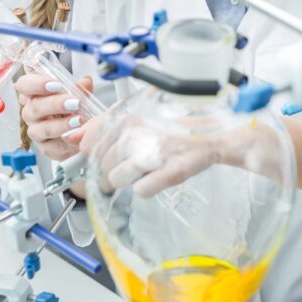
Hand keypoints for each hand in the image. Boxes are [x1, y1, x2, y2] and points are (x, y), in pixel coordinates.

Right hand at [16, 72, 93, 161]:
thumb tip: (86, 82)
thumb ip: (79, 88)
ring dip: (61, 125)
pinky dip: (67, 143)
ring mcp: (36, 131)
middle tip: (75, 103)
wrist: (80, 131)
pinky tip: (78, 137)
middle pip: (34, 107)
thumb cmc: (73, 106)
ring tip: (79, 120)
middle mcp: (30, 112)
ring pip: (42, 129)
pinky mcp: (46, 148)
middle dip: (55, 104)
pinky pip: (52, 148)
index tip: (56, 85)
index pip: (24, 84)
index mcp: (33, 93)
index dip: (37, 84)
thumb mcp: (77, 94)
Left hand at [79, 113, 281, 198]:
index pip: (92, 138)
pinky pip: (141, 190)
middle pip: (102, 162)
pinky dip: (147, 187)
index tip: (102, 155)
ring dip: (128, 179)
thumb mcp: (144, 113)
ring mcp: (156, 150)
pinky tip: (159, 176)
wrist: (225, 133)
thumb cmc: (183, 122)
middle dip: (112, 169)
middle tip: (133, 165)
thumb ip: (107, 124)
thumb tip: (76, 139)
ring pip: (117, 178)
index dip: (94, 151)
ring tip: (147, 169)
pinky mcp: (172, 171)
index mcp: (132, 111)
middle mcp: (141, 128)